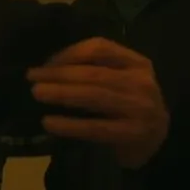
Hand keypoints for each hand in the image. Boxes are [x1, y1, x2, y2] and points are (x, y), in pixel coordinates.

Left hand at [26, 37, 168, 169]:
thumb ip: (96, 69)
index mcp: (137, 62)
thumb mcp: (121, 80)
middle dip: (59, 74)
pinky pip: (95, 127)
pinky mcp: (133, 134)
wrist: (157, 142)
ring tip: (37, 93)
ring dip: (61, 93)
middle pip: (93, 73)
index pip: (100, 48)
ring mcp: (140, 109)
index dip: (69, 53)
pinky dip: (70, 124)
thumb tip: (49, 67)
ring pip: (94, 96)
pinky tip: (49, 122)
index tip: (46, 63)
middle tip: (32, 77)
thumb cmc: (130, 105)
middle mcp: (141, 82)